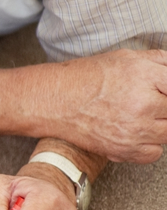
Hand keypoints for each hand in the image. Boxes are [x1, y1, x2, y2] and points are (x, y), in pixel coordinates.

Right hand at [48, 49, 166, 162]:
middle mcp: (142, 105)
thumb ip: (160, 61)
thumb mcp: (126, 57)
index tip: (163, 92)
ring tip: (142, 115)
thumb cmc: (86, 78)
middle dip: (164, 105)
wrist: (54, 100)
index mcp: (145, 77)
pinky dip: (150, 144)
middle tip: (150, 102)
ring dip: (160, 124)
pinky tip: (136, 132)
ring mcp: (133, 130)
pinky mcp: (123, 149)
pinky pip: (154, 153)